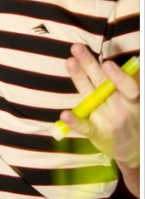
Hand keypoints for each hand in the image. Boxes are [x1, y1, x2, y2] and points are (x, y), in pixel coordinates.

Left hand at [59, 44, 139, 194]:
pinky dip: (75, 121)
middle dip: (89, 64)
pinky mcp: (97, 133)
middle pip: (103, 83)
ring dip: (79, 78)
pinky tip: (65, 114)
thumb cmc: (131, 119)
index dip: (117, 76)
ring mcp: (107, 121)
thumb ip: (122, 85)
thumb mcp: (133, 102)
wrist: (134, 150)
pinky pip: (85, 126)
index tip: (107, 62)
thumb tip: (109, 62)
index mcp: (131, 100)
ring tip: (70, 62)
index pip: (126, 87)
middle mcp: (120, 108)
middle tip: (76, 47)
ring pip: (91, 97)